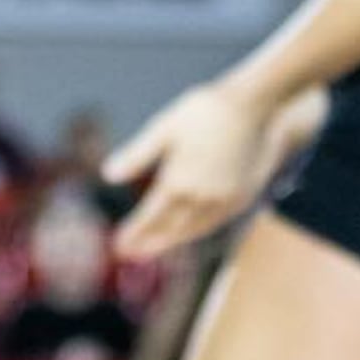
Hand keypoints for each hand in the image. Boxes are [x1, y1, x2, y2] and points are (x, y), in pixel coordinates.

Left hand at [104, 79, 274, 261]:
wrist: (251, 105)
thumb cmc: (202, 111)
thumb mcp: (163, 128)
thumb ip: (136, 155)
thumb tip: (107, 175)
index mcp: (179, 182)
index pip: (151, 216)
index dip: (134, 232)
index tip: (119, 245)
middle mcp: (202, 198)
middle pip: (172, 229)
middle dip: (150, 243)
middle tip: (132, 254)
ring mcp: (225, 200)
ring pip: (195, 230)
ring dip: (174, 241)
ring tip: (156, 247)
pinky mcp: (242, 196)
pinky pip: (215, 223)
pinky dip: (198, 231)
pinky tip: (190, 229)